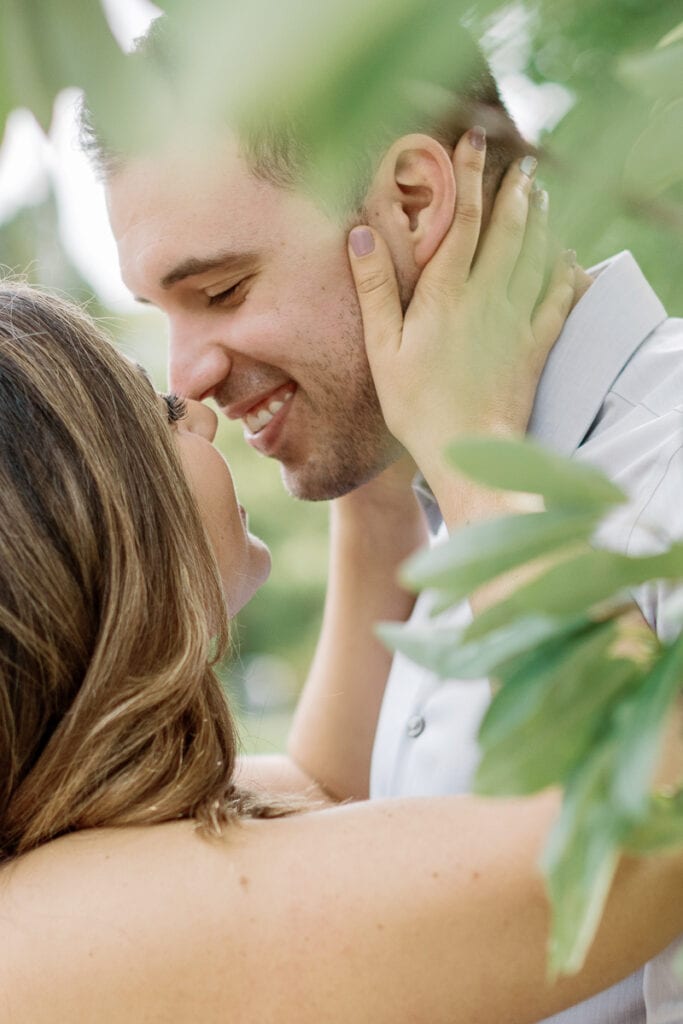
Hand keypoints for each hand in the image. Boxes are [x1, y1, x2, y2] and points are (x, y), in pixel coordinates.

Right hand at [347, 128, 575, 495]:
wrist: (470, 450)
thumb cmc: (417, 405)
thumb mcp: (382, 349)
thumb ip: (374, 289)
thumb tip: (361, 233)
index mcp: (447, 294)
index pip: (465, 220)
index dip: (470, 177)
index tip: (474, 141)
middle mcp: (488, 298)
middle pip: (511, 230)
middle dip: (517, 191)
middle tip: (525, 163)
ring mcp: (518, 320)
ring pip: (538, 256)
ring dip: (542, 222)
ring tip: (544, 197)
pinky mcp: (537, 346)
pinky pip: (559, 298)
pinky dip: (567, 273)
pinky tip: (569, 260)